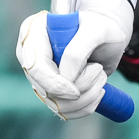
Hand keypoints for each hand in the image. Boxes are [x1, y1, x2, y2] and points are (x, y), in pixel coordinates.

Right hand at [17, 0, 134, 119]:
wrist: (109, 37)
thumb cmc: (102, 28)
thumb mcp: (96, 29)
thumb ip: (77, 51)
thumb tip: (64, 78)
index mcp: (33, 31)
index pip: (34, 67)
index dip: (54, 83)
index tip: (76, 92)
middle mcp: (30, 54)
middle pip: (44, 89)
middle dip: (77, 89)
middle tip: (100, 71)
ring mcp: (39, 74)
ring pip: (55, 104)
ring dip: (85, 97)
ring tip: (101, 75)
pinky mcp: (51, 90)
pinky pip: (64, 111)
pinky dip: (85, 106)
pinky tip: (98, 89)